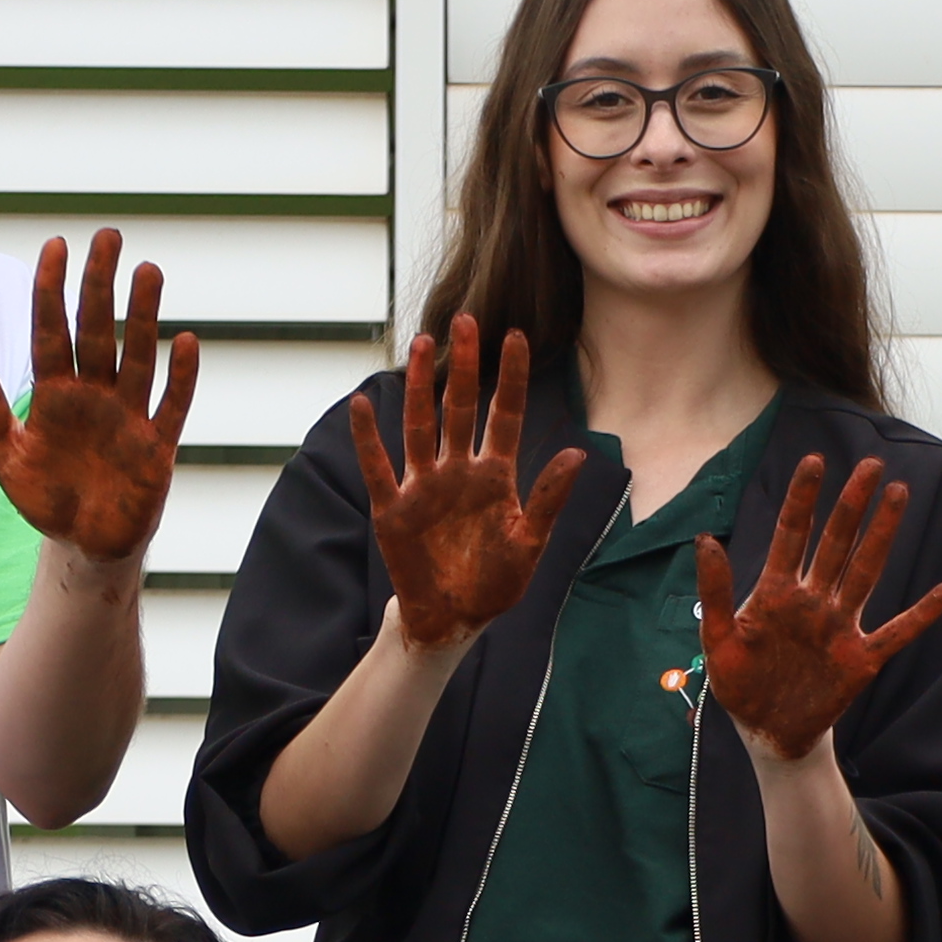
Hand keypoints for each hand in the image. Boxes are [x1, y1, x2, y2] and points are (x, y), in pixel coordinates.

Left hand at [0, 223, 203, 558]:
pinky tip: (185, 343)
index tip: (56, 245)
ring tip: (147, 270)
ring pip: (136, 357)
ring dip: (142, 317)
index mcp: (55, 393)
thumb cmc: (46, 496)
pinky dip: (180, 378)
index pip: (51, 332)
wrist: (86, 546)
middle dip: (100, 285)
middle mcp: (94, 395)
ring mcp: (128, 418)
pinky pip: (171, 406)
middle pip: (97, 331)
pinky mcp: (157, 447)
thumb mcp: (6, 453)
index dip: (52, 291)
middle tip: (108, 236)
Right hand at [355, 313, 594, 642]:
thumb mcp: (530, 544)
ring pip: (421, 426)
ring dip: (421, 386)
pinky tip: (363, 403)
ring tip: (424, 344)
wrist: (453, 621)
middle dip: (464, 366)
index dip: (510, 378)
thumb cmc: (495, 585)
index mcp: (496, 477)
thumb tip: (578, 454)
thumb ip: (549, 498)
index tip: (516, 337)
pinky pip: (379, 467)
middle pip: (461, 408)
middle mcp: (458, 472)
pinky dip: (369, 438)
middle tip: (467, 320)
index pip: (505, 416)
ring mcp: (424, 486)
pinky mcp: (393, 508)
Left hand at [691, 451, 941, 763]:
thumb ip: (714, 592)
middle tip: (870, 465)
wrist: (767, 732)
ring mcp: (840, 627)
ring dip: (882, 535)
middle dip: (852, 504)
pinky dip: (922, 615)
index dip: (802, 499)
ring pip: (866, 572)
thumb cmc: (740, 684)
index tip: (814, 460)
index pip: (792, 534)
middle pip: (837, 543)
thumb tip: (705, 539)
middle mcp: (813, 601)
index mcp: (776, 592)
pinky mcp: (860, 659)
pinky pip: (897, 633)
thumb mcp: (717, 640)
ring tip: (899, 494)